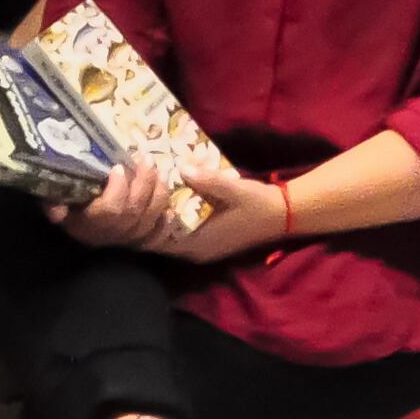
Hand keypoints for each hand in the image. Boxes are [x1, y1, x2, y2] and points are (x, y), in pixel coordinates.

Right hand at [50, 155, 171, 248]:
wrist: (77, 224)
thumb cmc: (64, 205)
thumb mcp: (52, 201)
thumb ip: (52, 201)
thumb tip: (55, 208)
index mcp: (87, 224)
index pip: (109, 210)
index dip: (118, 190)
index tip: (117, 167)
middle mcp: (108, 235)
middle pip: (133, 212)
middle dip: (143, 183)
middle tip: (146, 159)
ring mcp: (125, 240)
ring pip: (149, 220)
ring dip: (158, 194)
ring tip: (159, 171)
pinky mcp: (138, 242)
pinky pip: (157, 235)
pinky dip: (166, 221)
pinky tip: (169, 205)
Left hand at [149, 153, 286, 263]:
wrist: (283, 215)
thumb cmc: (258, 204)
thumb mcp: (234, 189)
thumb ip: (208, 180)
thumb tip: (180, 167)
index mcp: (197, 244)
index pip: (155, 240)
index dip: (143, 219)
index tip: (135, 195)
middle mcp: (194, 251)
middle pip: (158, 237)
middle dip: (148, 214)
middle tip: (137, 187)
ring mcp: (200, 248)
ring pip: (168, 234)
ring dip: (159, 214)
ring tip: (148, 188)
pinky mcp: (205, 240)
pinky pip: (179, 230)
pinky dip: (172, 215)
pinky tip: (168, 194)